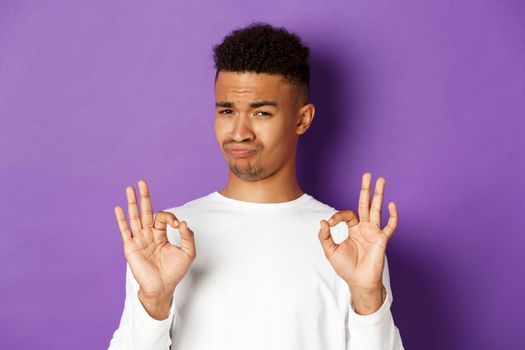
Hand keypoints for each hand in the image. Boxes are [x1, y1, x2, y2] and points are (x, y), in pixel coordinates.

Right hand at [114, 179, 196, 301]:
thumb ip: (188, 237)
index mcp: (161, 235)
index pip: (162, 217)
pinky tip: (118, 208)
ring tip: (129, 188)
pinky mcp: (131, 247)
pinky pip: (125, 231)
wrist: (162, 287)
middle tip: (142, 182)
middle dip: (144, 197)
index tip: (177, 224)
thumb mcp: (188, 253)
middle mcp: (149, 235)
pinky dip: (122, 219)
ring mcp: (139, 240)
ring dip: (132, 203)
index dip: (170, 217)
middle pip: (146, 211)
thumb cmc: (174, 272)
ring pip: (135, 217)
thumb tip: (183, 222)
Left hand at [318, 172, 397, 291]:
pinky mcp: (382, 240)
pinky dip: (392, 216)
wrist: (358, 281)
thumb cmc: (345, 268)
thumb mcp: (330, 251)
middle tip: (367, 175)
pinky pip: (390, 226)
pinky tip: (391, 205)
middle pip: (366, 204)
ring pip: (377, 209)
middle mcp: (365, 228)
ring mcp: (374, 232)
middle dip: (366, 190)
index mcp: (353, 229)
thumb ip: (324, 236)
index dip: (337, 216)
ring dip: (379, 195)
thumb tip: (323, 221)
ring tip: (381, 180)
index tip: (330, 224)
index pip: (347, 214)